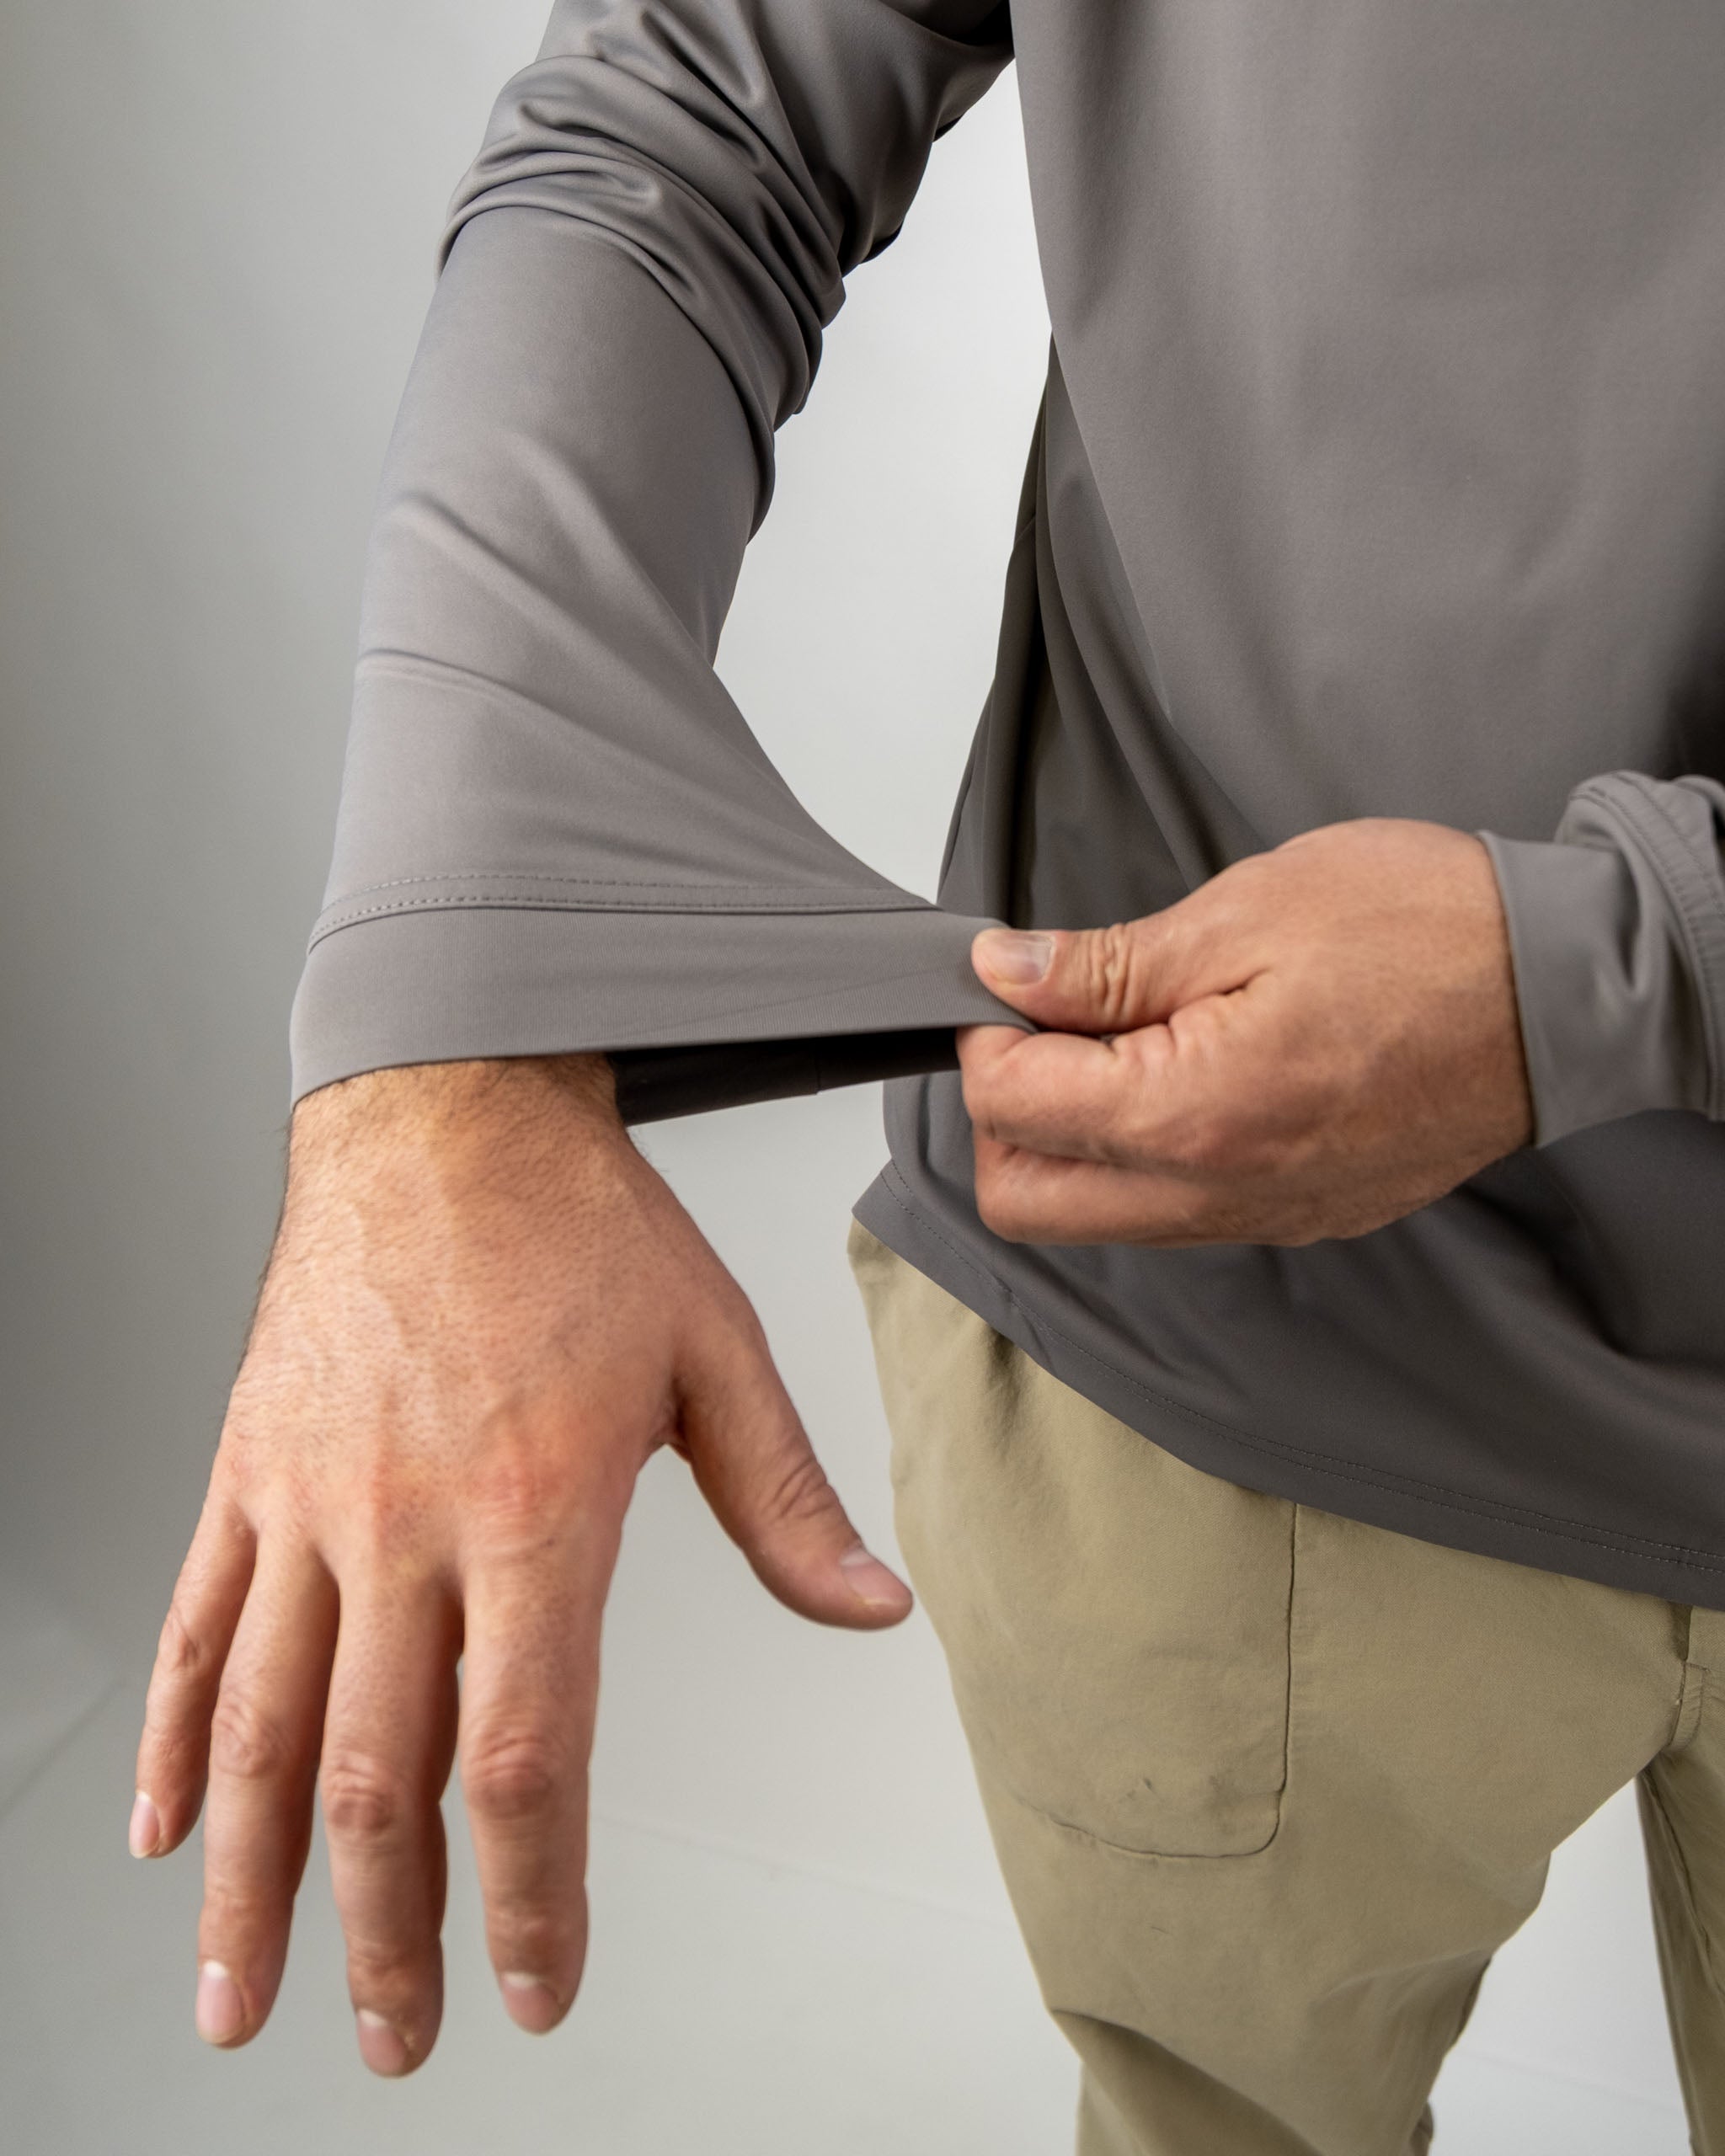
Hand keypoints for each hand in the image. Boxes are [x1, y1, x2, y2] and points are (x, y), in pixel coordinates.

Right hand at [130, 1056, 908, 2073]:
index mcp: (536, 1507)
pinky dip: (178, 1741)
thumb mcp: (715, 1347)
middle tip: (401, 2042)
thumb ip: (786, 1502)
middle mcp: (407, 1523)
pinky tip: (168, 1833)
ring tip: (244, 1999)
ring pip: (266, 1729)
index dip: (532, 1895)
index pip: (524, 1755)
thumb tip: (871, 1613)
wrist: (442, 1099)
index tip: (542, 1983)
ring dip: (253, 1884)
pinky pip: (199, 1624)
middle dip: (389, 1935)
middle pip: (383, 1779)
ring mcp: (310, 1500)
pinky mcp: (249, 1467)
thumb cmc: (580, 1220)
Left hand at [959, 818, 1531, 1246]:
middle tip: (1047, 1024)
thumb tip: (1005, 975)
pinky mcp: (1298, 1216)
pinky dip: (1143, 1158)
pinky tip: (1180, 1075)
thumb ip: (1105, 967)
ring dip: (1072, 1140)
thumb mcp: (1244, 913)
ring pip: (1095, 1219)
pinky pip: (1173, 1216)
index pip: (1007, 1108)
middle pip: (1025, 1200)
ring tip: (1123, 1040)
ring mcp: (1262, 1218)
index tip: (1014, 982)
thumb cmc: (1428, 932)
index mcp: (1192, 1115)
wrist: (1568, 988)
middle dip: (1005, 1111)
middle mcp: (1219, 1195)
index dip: (988, 1033)